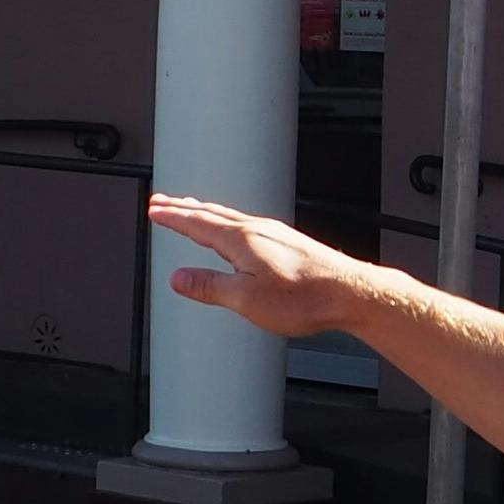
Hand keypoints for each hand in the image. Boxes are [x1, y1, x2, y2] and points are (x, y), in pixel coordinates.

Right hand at [152, 196, 366, 333]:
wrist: (348, 292)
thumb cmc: (303, 297)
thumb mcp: (246, 300)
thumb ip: (210, 287)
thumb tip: (179, 278)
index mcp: (241, 240)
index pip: (197, 223)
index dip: (172, 217)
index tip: (154, 210)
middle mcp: (257, 229)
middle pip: (211, 213)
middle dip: (183, 208)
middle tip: (162, 202)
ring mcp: (274, 232)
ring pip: (229, 216)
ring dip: (205, 211)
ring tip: (191, 209)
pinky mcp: (287, 241)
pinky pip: (246, 223)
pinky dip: (227, 221)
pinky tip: (234, 230)